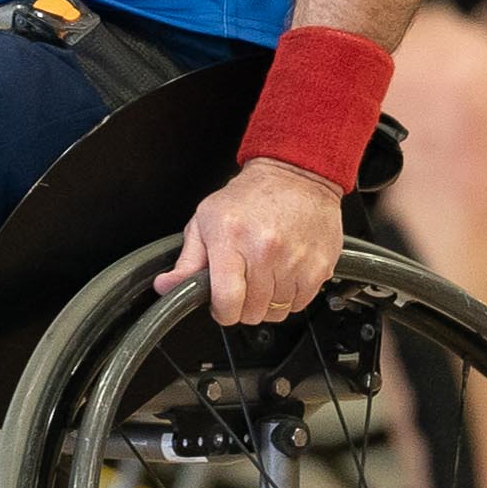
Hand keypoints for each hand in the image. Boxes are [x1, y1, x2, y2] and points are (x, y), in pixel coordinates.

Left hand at [158, 158, 343, 324]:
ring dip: (267, 302)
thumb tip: (167, 286)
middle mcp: (266, 251)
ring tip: (264, 276)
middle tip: (243, 283)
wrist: (296, 175)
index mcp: (232, 239)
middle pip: (252, 311)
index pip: (227, 301)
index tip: (222, 305)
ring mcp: (296, 260)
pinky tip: (283, 275)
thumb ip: (188, 259)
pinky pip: (299, 304)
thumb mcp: (206, 220)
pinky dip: (290, 297)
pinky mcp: (319, 267)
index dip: (222, 312)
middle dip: (243, 305)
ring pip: (276, 312)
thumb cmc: (250, 196)